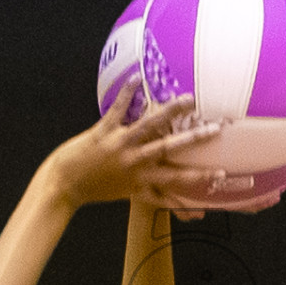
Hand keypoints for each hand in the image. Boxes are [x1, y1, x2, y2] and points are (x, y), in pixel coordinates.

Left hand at [42, 75, 225, 209]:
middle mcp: (134, 161)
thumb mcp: (127, 194)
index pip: (176, 179)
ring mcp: (119, 144)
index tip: (222, 174)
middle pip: (170, 148)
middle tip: (216, 129)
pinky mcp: (103, 131)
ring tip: (189, 98)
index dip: (200, 177)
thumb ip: (152, 195)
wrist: (64, 184)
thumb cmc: (97, 188)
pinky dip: (128, 92)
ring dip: (170, 110)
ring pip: (149, 125)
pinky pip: (118, 109)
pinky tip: (138, 77)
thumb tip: (173, 207)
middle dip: (195, 139)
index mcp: (141, 179)